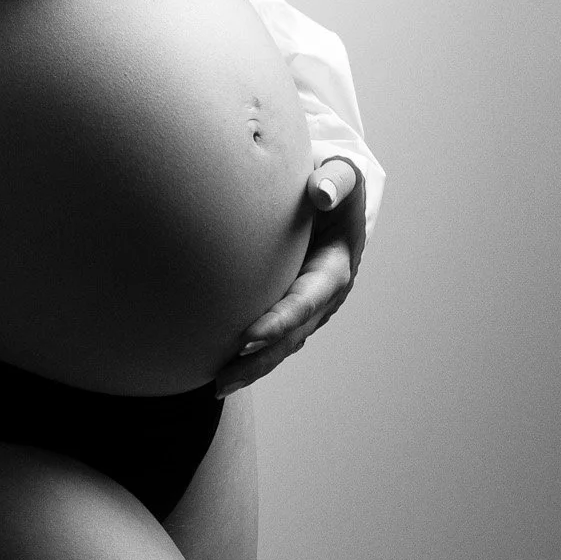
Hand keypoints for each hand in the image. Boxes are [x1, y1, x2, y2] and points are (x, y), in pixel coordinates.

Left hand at [213, 159, 366, 396]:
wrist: (332, 191)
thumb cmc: (334, 181)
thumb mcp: (344, 173)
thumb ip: (335, 180)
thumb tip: (320, 193)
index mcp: (336, 267)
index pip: (307, 300)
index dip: (280, 320)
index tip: (248, 335)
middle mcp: (324, 296)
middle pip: (292, 336)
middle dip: (260, 358)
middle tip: (224, 376)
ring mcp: (308, 305)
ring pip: (281, 345)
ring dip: (252, 366)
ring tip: (216, 385)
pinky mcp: (290, 304)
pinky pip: (271, 335)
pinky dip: (249, 353)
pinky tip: (218, 366)